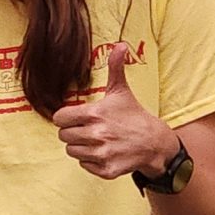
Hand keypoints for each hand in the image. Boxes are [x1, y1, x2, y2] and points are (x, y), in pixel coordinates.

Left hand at [48, 45, 174, 179]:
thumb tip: (121, 44)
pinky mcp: (107, 170)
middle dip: (72, 131)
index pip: (59, 118)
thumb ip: (115, 67)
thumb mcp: (121, 91)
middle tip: (87, 128)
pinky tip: (103, 151)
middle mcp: (96, 135)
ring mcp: (102, 153)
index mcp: (94, 114)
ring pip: (72, 151)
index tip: (76, 116)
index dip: (66, 117)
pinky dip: (90, 161)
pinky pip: (84, 165)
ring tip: (95, 140)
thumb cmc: (134, 115)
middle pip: (63, 136)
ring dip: (80, 146)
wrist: (155, 143)